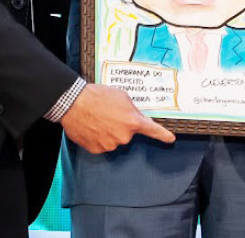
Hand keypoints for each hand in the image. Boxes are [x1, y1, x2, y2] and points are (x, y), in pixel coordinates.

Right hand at [60, 83, 175, 152]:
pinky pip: (102, 144)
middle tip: (109, 114)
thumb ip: (133, 109)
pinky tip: (92, 127)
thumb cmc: (97, 96)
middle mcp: (123, 136)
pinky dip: (98, 138)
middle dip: (121, 125)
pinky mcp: (97, 149)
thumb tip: (136, 117)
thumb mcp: (122, 96)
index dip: (163, 135)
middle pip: (128, 134)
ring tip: (98, 119)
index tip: (170, 139)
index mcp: (133, 121)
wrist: (74, 103)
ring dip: (109, 132)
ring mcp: (110, 144)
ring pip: (114, 139)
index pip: (152, 130)